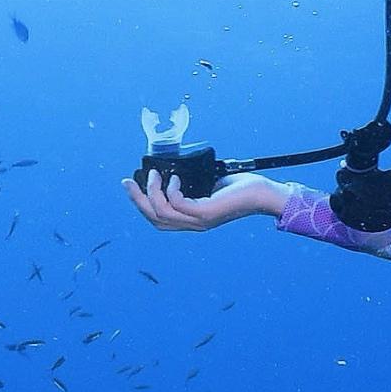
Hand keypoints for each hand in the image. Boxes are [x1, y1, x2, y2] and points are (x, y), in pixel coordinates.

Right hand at [125, 169, 285, 230]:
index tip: (132, 184)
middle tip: (127, 181)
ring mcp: (199, 221)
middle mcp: (193, 224)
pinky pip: (178, 204)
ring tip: (154, 174)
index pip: (158, 219)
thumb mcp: (209, 183)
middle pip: (154, 219)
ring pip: (162, 213)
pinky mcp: (206, 213)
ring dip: (152, 193)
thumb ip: (192, 181)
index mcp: (191, 219)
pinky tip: (174, 178)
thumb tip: (174, 168)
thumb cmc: (240, 188)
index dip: (141, 205)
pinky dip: (171, 190)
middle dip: (137, 200)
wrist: (263, 194)